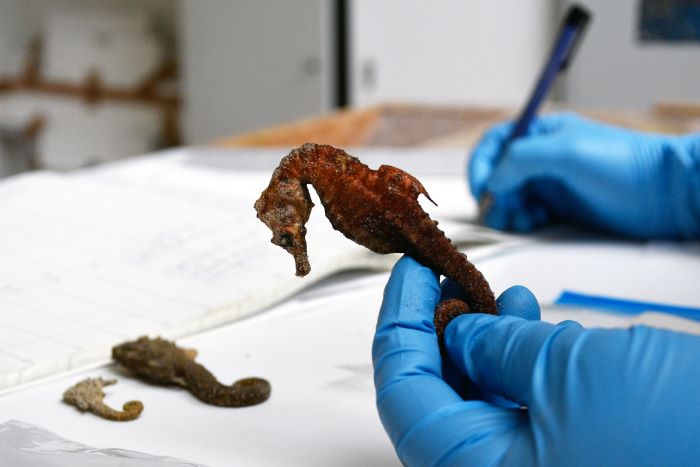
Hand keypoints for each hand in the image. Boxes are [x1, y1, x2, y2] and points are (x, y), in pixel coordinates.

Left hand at [373, 256, 699, 465]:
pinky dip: (519, 366)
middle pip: (435, 399)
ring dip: (481, 343)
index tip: (409, 274)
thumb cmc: (678, 438)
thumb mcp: (568, 372)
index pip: (403, 393)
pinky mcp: (569, 460)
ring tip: (497, 297)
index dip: (399, 324)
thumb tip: (461, 332)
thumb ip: (499, 350)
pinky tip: (534, 329)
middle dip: (439, 331)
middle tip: (444, 279)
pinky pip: (521, 413)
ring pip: (479, 404)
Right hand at [469, 113, 699, 237]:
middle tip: (501, 212)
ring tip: (520, 221)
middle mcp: (541, 157)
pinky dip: (522, 221)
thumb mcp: (566, 152)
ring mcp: (550, 182)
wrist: (663, 194)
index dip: (480, 165)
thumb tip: (492, 181)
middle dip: (493, 194)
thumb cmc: (621, 164)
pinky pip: (527, 214)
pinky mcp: (560, 206)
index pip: (494, 143)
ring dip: (506, 211)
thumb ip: (521, 159)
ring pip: (509, 197)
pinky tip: (535, 224)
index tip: (481, 190)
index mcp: (540, 134)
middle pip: (497, 174)